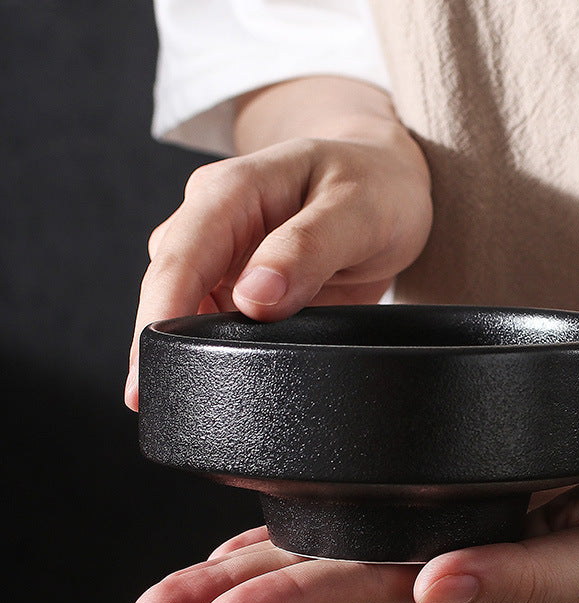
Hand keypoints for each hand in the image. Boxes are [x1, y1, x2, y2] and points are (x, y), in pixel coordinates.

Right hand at [125, 123, 431, 409]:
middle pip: (168, 287)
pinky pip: (214, 322)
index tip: (150, 369)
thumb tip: (254, 298)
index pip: (181, 256)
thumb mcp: (356, 211)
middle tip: (156, 402)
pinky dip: (213, 352)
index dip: (158, 314)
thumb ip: (307, 249)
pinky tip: (223, 377)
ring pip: (184, 308)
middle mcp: (215, 222)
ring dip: (183, 351)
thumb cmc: (374, 187)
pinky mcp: (238, 285)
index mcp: (233, 190)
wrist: (388, 185)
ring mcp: (224, 257)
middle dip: (156, 345)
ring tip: (194, 397)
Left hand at [132, 455, 578, 602]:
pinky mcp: (446, 507)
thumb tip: (436, 586)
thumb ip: (521, 583)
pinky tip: (253, 529)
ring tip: (178, 586)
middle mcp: (433, 567)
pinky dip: (302, 523)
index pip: (358, 594)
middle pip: (320, 579)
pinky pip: (362, 519)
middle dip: (235, 592)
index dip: (284, 600)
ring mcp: (435, 540)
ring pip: (329, 552)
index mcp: (464, 588)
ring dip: (250, 564)